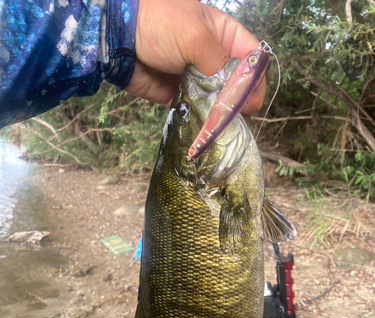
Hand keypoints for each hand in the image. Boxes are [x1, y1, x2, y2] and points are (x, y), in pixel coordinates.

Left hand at [125, 0, 265, 113]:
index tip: (250, 99)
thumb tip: (239, 95)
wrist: (117, 37)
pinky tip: (202, 129)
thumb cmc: (159, 23)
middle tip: (233, 116)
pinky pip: (197, 112)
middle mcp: (213, 58)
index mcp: (223, 35)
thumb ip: (221, 66)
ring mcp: (197, 78)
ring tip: (218, 127)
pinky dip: (200, 121)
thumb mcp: (196, 37)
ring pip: (218, 102)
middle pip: (238, 84)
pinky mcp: (180, 96)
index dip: (255, 79)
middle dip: (238, 101)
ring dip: (220, 115)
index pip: (252, 59)